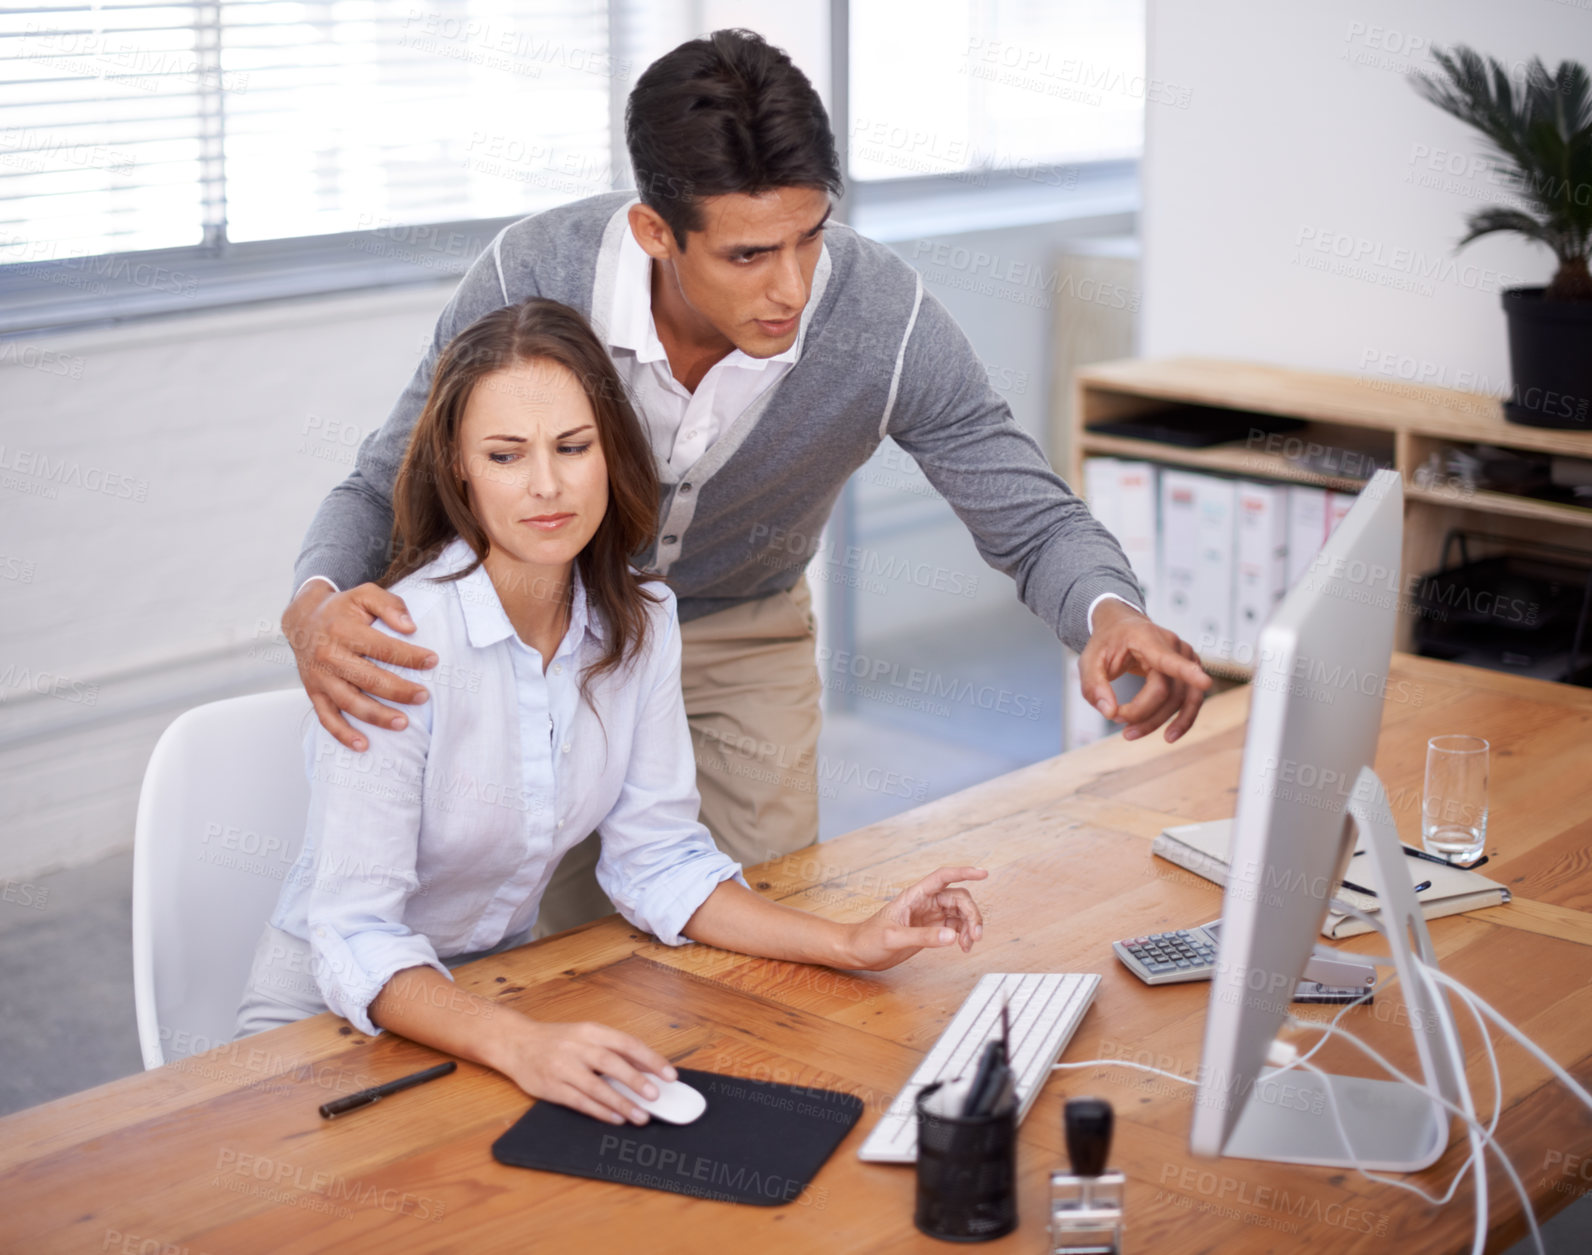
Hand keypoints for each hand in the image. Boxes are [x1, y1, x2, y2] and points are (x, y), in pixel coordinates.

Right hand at [282, 581, 436, 752]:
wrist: (303, 618)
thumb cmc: (343, 608)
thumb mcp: (365, 594)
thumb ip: (390, 605)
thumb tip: (411, 627)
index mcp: (343, 630)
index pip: (381, 647)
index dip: (409, 656)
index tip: (433, 661)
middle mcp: (328, 656)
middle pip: (367, 678)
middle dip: (398, 690)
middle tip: (424, 696)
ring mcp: (320, 677)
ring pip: (349, 702)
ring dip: (377, 716)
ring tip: (403, 723)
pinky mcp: (313, 692)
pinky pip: (327, 718)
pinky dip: (343, 734)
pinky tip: (363, 746)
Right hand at [495, 1019, 679, 1125]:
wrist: (516, 1043)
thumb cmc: (558, 1040)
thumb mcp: (586, 1035)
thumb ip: (614, 1049)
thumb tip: (649, 1069)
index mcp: (591, 1031)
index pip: (627, 1043)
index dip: (650, 1059)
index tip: (670, 1075)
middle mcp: (577, 1047)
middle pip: (611, 1063)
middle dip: (636, 1080)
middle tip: (656, 1096)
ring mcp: (562, 1067)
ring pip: (595, 1086)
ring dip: (620, 1102)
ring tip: (640, 1116)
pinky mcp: (551, 1087)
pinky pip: (579, 1101)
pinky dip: (600, 1111)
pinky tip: (616, 1118)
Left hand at [843, 866, 987, 970]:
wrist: (857, 952)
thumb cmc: (868, 939)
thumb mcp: (893, 938)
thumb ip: (923, 937)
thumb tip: (952, 937)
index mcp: (915, 895)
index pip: (943, 877)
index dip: (964, 872)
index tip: (983, 874)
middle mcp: (925, 902)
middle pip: (958, 898)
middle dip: (972, 914)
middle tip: (975, 936)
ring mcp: (929, 916)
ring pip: (960, 913)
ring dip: (970, 926)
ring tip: (969, 944)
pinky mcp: (930, 930)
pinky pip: (954, 927)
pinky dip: (962, 936)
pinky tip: (962, 947)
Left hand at [1078, 599, 1211, 742]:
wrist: (1121, 626)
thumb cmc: (1106, 643)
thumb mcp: (1088, 661)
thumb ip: (1094, 686)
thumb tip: (1110, 713)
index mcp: (1147, 638)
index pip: (1168, 660)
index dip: (1187, 672)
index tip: (1205, 683)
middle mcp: (1174, 646)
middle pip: (1167, 691)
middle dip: (1141, 714)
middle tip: (1114, 719)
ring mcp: (1187, 657)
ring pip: (1182, 700)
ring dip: (1159, 722)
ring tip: (1131, 734)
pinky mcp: (1190, 669)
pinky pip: (1190, 699)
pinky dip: (1181, 719)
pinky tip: (1168, 735)